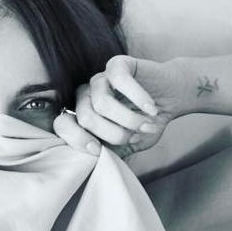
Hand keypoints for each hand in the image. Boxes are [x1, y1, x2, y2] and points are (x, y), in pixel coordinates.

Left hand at [54, 55, 185, 159]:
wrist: (170, 99)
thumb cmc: (145, 125)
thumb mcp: (126, 146)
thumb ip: (109, 153)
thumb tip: (93, 166)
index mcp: (82, 116)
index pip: (62, 125)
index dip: (78, 140)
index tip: (99, 151)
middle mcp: (87, 96)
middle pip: (86, 118)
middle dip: (113, 134)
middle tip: (134, 137)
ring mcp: (100, 78)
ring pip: (102, 103)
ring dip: (128, 120)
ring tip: (146, 125)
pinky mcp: (117, 64)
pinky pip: (120, 81)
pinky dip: (139, 98)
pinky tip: (151, 108)